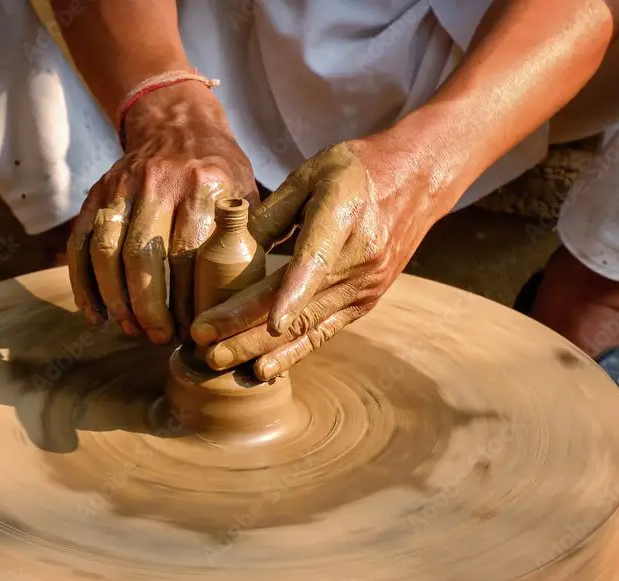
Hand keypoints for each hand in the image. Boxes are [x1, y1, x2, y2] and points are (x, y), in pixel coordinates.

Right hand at [67, 82, 257, 343]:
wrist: (176, 121)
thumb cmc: (218, 169)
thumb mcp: (245, 190)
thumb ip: (248, 235)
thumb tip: (257, 294)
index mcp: (204, 185)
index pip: (191, 254)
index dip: (190, 299)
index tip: (195, 328)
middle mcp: (159, 182)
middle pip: (145, 256)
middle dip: (150, 306)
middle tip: (160, 336)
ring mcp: (122, 187)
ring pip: (109, 252)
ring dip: (116, 299)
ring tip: (131, 328)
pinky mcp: (97, 194)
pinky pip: (82, 243)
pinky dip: (83, 283)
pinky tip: (96, 315)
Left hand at [190, 137, 444, 379]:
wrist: (416, 182)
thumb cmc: (354, 172)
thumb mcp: (310, 174)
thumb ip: (270, 212)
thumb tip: (228, 247)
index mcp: (342, 217)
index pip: (315, 260)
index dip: (293, 293)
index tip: (269, 322)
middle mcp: (358, 260)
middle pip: (298, 303)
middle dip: (245, 327)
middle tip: (202, 343)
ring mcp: (363, 287)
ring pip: (305, 326)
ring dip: (258, 347)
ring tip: (218, 361)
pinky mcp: (363, 303)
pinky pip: (322, 333)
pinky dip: (290, 353)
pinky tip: (261, 369)